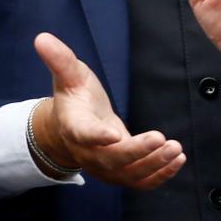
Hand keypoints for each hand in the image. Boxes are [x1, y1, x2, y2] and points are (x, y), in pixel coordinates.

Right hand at [32, 33, 183, 188]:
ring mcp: (106, 165)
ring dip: (153, 165)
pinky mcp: (121, 172)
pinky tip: (178, 161)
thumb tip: (42, 38)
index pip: (83, 134)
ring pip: (128, 174)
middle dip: (137, 151)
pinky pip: (139, 181)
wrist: (72, 129)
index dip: (96, 136)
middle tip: (161, 139)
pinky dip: (159, 176)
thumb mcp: (69, 76)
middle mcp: (90, 151)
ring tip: (176, 151)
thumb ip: (61, 59)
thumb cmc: (75, 99)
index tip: (112, 134)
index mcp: (76, 126)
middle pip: (112, 159)